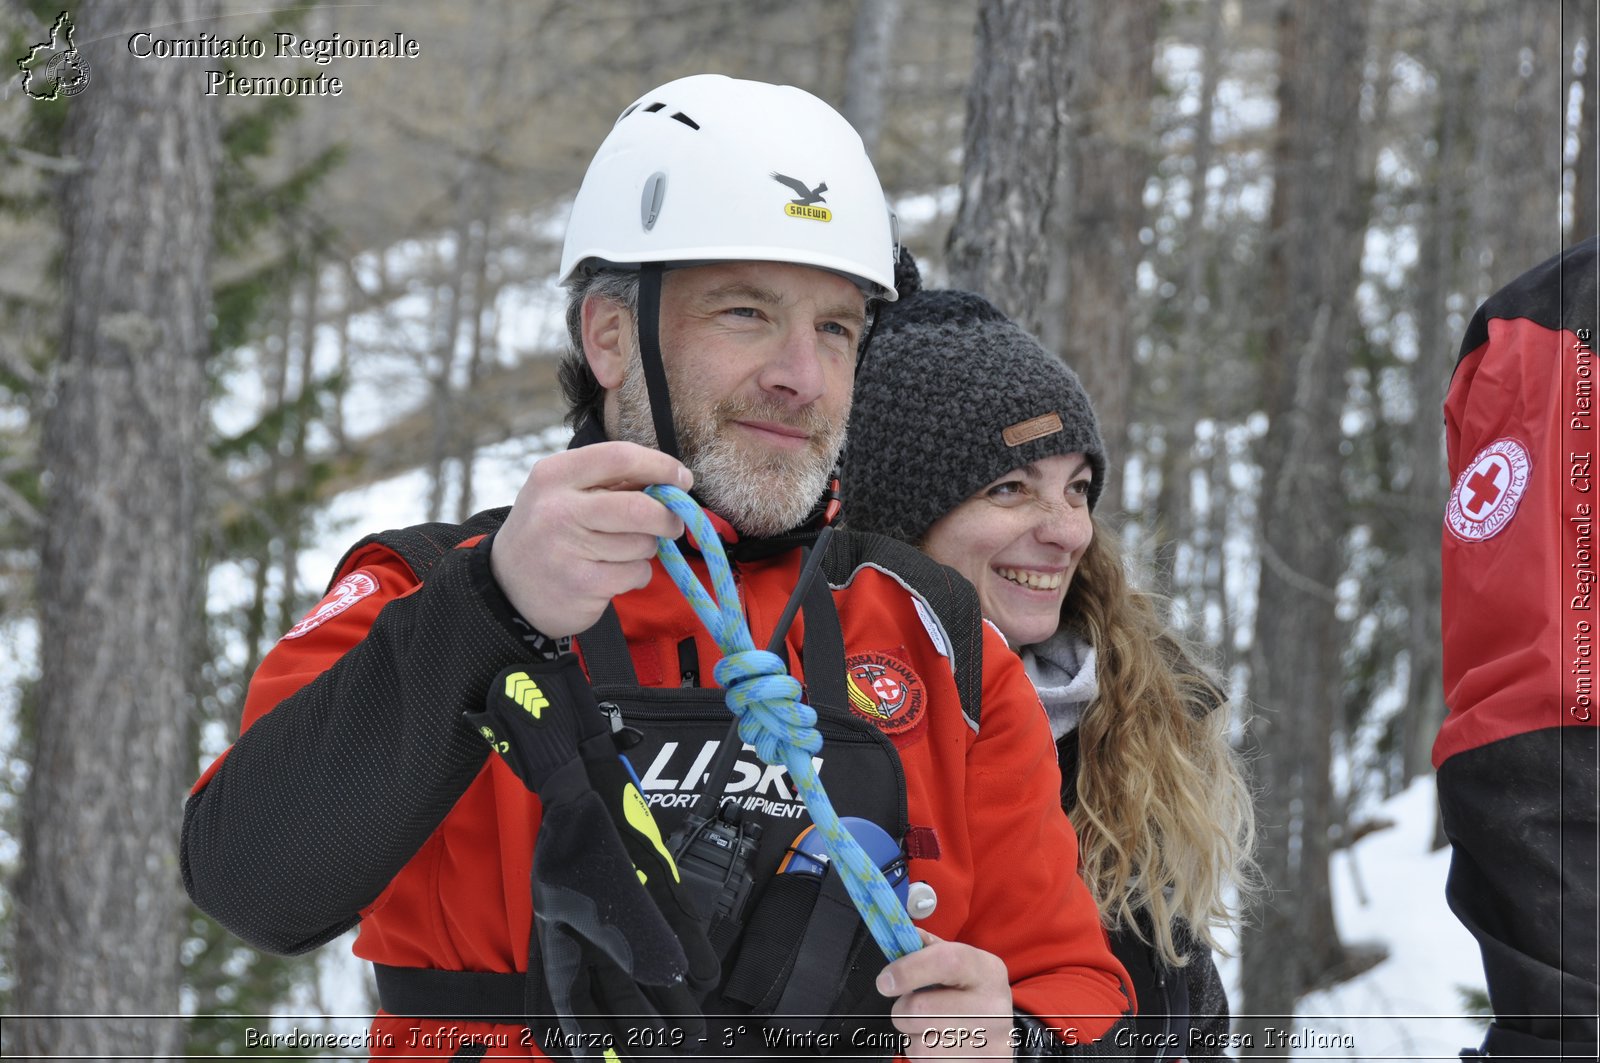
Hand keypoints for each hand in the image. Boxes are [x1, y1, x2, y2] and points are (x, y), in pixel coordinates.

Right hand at [491, 442, 692, 637]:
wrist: (507, 588)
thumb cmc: (549, 533)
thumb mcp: (564, 494)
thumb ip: (610, 483)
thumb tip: (672, 481)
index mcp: (554, 474)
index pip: (620, 457)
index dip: (661, 466)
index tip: (682, 478)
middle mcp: (557, 509)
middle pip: (640, 508)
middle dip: (668, 517)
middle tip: (673, 524)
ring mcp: (568, 549)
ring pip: (642, 544)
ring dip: (645, 550)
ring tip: (619, 553)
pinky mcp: (582, 584)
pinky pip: (637, 573)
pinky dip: (637, 575)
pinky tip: (612, 575)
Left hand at [876, 930, 1013, 1060]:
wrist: (998, 1033)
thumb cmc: (970, 991)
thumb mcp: (960, 963)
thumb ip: (928, 949)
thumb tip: (897, 938)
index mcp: (987, 970)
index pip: (947, 962)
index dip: (909, 970)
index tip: (885, 981)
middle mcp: (993, 1007)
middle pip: (920, 1009)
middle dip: (902, 1008)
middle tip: (909, 1004)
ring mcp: (989, 1043)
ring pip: (919, 1042)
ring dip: (911, 1033)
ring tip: (928, 1025)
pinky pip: (925, 1061)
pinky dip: (921, 1052)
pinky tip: (938, 1043)